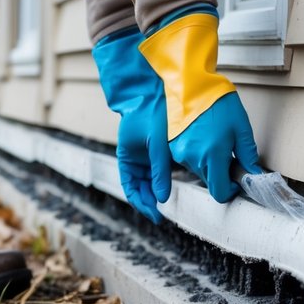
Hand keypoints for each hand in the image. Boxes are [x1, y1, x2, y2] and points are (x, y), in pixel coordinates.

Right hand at [116, 92, 171, 222]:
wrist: (156, 89)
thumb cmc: (150, 112)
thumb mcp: (157, 144)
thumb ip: (159, 171)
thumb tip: (162, 197)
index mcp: (127, 158)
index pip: (130, 188)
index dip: (141, 204)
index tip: (154, 214)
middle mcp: (135, 160)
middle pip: (141, 188)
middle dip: (151, 202)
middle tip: (163, 214)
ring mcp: (147, 156)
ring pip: (152, 182)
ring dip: (159, 193)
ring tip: (171, 204)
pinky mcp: (159, 152)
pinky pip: (161, 172)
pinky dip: (167, 181)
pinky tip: (177, 187)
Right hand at [169, 91, 260, 201]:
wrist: (192, 85)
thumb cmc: (217, 103)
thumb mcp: (240, 128)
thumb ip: (248, 155)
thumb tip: (254, 174)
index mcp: (211, 156)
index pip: (220, 192)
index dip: (230, 190)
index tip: (236, 179)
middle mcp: (193, 159)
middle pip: (210, 182)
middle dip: (221, 174)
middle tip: (229, 155)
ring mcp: (180, 154)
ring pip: (199, 172)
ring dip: (209, 165)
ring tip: (215, 143)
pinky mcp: (173, 147)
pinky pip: (188, 161)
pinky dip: (197, 156)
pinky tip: (203, 140)